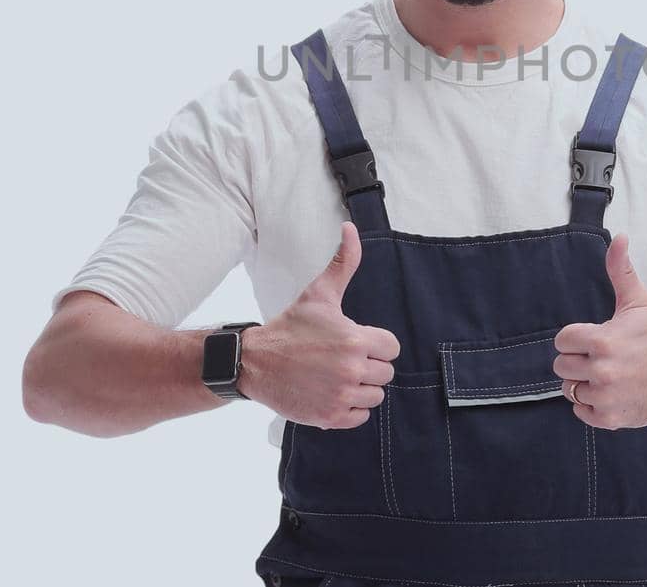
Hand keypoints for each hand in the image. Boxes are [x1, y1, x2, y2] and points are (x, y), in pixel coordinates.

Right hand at [238, 222, 400, 428]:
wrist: (256, 362)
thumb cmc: (291, 327)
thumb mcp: (319, 294)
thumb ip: (343, 263)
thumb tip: (350, 228)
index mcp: (355, 340)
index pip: (391, 347)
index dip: (374, 343)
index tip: (354, 342)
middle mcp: (352, 370)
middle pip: (385, 373)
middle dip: (368, 365)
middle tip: (342, 359)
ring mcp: (341, 395)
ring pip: (375, 396)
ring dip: (361, 388)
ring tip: (337, 375)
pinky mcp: (330, 417)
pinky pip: (361, 416)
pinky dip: (350, 408)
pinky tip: (332, 392)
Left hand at [553, 232, 646, 429]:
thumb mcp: (639, 302)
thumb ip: (621, 270)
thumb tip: (619, 237)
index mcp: (603, 340)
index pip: (562, 341)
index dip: (576, 339)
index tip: (593, 339)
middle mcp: (602, 370)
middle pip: (562, 367)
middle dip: (577, 361)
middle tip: (600, 358)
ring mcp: (606, 397)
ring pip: (571, 390)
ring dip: (585, 384)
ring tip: (607, 375)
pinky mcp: (611, 418)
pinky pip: (581, 412)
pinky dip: (591, 406)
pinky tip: (609, 393)